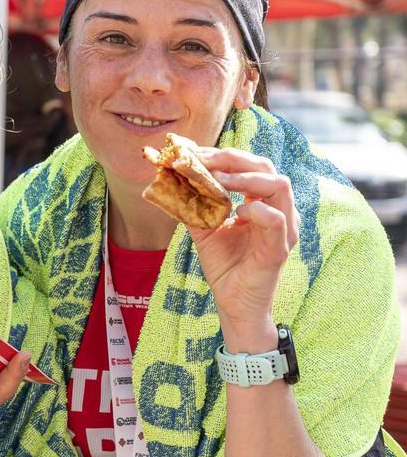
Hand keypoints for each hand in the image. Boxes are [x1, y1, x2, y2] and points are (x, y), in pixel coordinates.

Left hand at [191, 149, 298, 335]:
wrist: (233, 303)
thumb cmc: (225, 266)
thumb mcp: (204, 229)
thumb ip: (194, 205)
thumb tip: (172, 179)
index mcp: (262, 203)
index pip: (250, 167)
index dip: (222, 156)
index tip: (193, 152)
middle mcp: (278, 211)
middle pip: (266, 167)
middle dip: (232, 159)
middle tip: (202, 159)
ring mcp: (283, 229)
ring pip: (279, 186)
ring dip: (245, 177)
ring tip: (217, 179)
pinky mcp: (279, 249)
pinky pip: (277, 220)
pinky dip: (257, 210)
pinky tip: (237, 211)